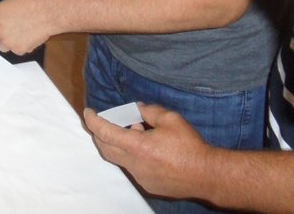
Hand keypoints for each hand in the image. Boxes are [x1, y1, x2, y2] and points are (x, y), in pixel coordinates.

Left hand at [0, 0, 58, 54]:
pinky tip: (30, 34)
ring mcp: (7, 42)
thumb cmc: (33, 2)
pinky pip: (17, 50)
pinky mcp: (18, 50)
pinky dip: (22, 45)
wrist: (50, 11)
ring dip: (10, 42)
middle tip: (11, 28)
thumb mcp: (9, 3)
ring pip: (3, 47)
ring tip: (23, 30)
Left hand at [82, 103, 214, 200]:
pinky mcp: (148, 185)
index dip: (93, 121)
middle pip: (106, 148)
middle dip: (100, 134)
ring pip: (119, 159)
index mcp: (137, 146)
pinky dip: (131, 155)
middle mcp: (134, 164)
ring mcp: (140, 177)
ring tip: (135, 131)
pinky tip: (146, 148)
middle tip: (103, 121)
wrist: (205, 175)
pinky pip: (132, 168)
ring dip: (119, 144)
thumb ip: (150, 111)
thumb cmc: (189, 147)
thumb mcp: (170, 119)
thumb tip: (138, 109)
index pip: (105, 133)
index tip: (88, 112)